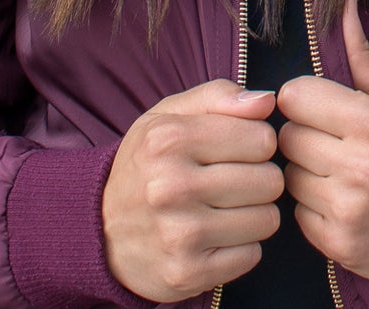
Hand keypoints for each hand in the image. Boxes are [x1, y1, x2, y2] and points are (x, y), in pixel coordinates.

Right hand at [102, 80, 282, 300]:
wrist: (99, 230)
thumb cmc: (146, 164)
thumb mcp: (169, 115)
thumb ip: (219, 96)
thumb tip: (267, 101)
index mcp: (170, 138)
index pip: (263, 139)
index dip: (257, 143)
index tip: (236, 150)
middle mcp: (172, 186)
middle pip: (269, 181)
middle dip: (258, 179)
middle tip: (230, 181)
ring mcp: (179, 234)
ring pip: (266, 219)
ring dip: (253, 214)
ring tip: (223, 208)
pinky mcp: (188, 273)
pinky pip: (252, 255)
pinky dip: (241, 246)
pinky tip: (215, 236)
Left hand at [276, 0, 368, 282]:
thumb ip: (363, 55)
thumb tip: (344, 2)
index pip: (294, 97)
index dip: (304, 98)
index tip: (320, 105)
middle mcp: (360, 168)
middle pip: (289, 137)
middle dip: (305, 133)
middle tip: (332, 139)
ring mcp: (350, 212)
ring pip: (289, 176)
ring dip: (306, 171)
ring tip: (337, 169)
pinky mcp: (341, 247)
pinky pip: (298, 214)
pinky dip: (313, 205)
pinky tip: (340, 198)